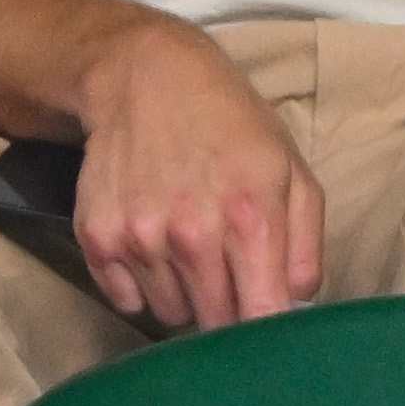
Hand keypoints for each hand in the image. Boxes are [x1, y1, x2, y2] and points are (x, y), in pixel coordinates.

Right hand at [72, 13, 323, 330]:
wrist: (147, 75)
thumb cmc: (230, 124)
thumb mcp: (290, 169)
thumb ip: (307, 248)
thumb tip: (295, 310)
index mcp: (250, 219)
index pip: (260, 321)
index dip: (264, 330)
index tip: (261, 314)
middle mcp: (192, 234)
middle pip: (214, 325)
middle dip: (224, 306)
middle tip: (223, 264)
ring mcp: (140, 236)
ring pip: (169, 314)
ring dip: (180, 291)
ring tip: (183, 240)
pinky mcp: (97, 235)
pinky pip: (125, 299)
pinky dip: (138, 283)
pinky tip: (149, 239)